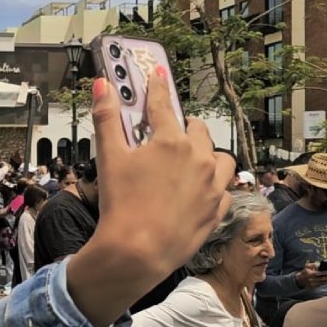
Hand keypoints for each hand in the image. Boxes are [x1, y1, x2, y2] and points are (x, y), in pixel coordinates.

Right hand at [67, 68, 232, 326]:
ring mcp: (212, 185)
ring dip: (208, 154)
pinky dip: (213, 185)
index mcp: (171, 141)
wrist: (138, 252)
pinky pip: (223, 189)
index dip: (157, 87)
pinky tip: (199, 190)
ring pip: (221, 158)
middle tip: (170, 132)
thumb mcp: (108, 157)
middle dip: (184, 126)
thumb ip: (107, 118)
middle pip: (197, 129)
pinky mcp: (217, 209)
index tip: (158, 74)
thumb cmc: (120, 203)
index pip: (162, 105)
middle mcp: (199, 158)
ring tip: (193, 160)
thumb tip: (102, 84)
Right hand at [295, 263, 326, 288]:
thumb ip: (313, 264)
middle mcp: (311, 280)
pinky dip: (326, 283)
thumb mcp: (307, 267)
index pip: (317, 273)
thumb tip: (319, 264)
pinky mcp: (314, 287)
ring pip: (322, 283)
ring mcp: (312, 284)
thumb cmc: (305, 272)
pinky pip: (321, 285)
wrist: (300, 280)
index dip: (323, 272)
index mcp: (309, 274)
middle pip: (321, 279)